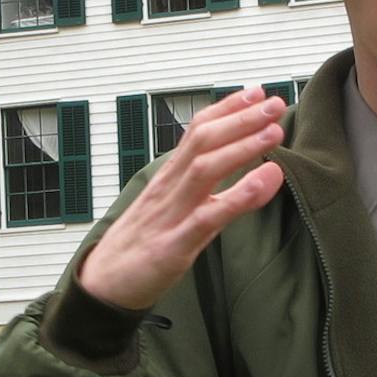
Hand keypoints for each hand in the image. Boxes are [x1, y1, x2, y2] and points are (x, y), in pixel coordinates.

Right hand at [76, 87, 287, 311]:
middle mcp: (168, 188)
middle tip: (274, 103)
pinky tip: (263, 182)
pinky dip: (238, 197)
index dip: (227, 109)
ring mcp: (170, 215)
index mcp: (168, 178)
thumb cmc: (141, 245)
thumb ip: (213, 193)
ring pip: (204, 169)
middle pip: (203, 141)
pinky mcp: (173, 245)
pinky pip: (208, 217)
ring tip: (273, 132)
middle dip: (240, 118)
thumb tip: (252, 176)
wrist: (102, 284)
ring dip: (241, 147)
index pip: (197, 131)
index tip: (256, 92)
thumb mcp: (176, 212)